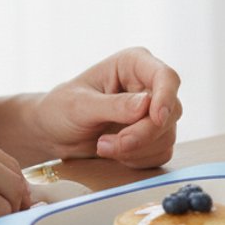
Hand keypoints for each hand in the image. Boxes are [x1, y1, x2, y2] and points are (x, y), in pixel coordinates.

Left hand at [32, 47, 180, 167]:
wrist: (53, 134)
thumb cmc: (61, 109)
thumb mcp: (80, 105)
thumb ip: (113, 105)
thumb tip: (145, 105)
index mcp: (134, 65)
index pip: (166, 77)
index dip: (166, 97)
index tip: (156, 118)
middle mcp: (149, 86)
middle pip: (170, 111)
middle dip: (142, 134)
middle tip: (106, 144)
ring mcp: (153, 113)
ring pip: (167, 135)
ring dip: (135, 149)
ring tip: (102, 146)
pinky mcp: (153, 137)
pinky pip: (160, 153)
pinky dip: (138, 160)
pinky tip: (115, 154)